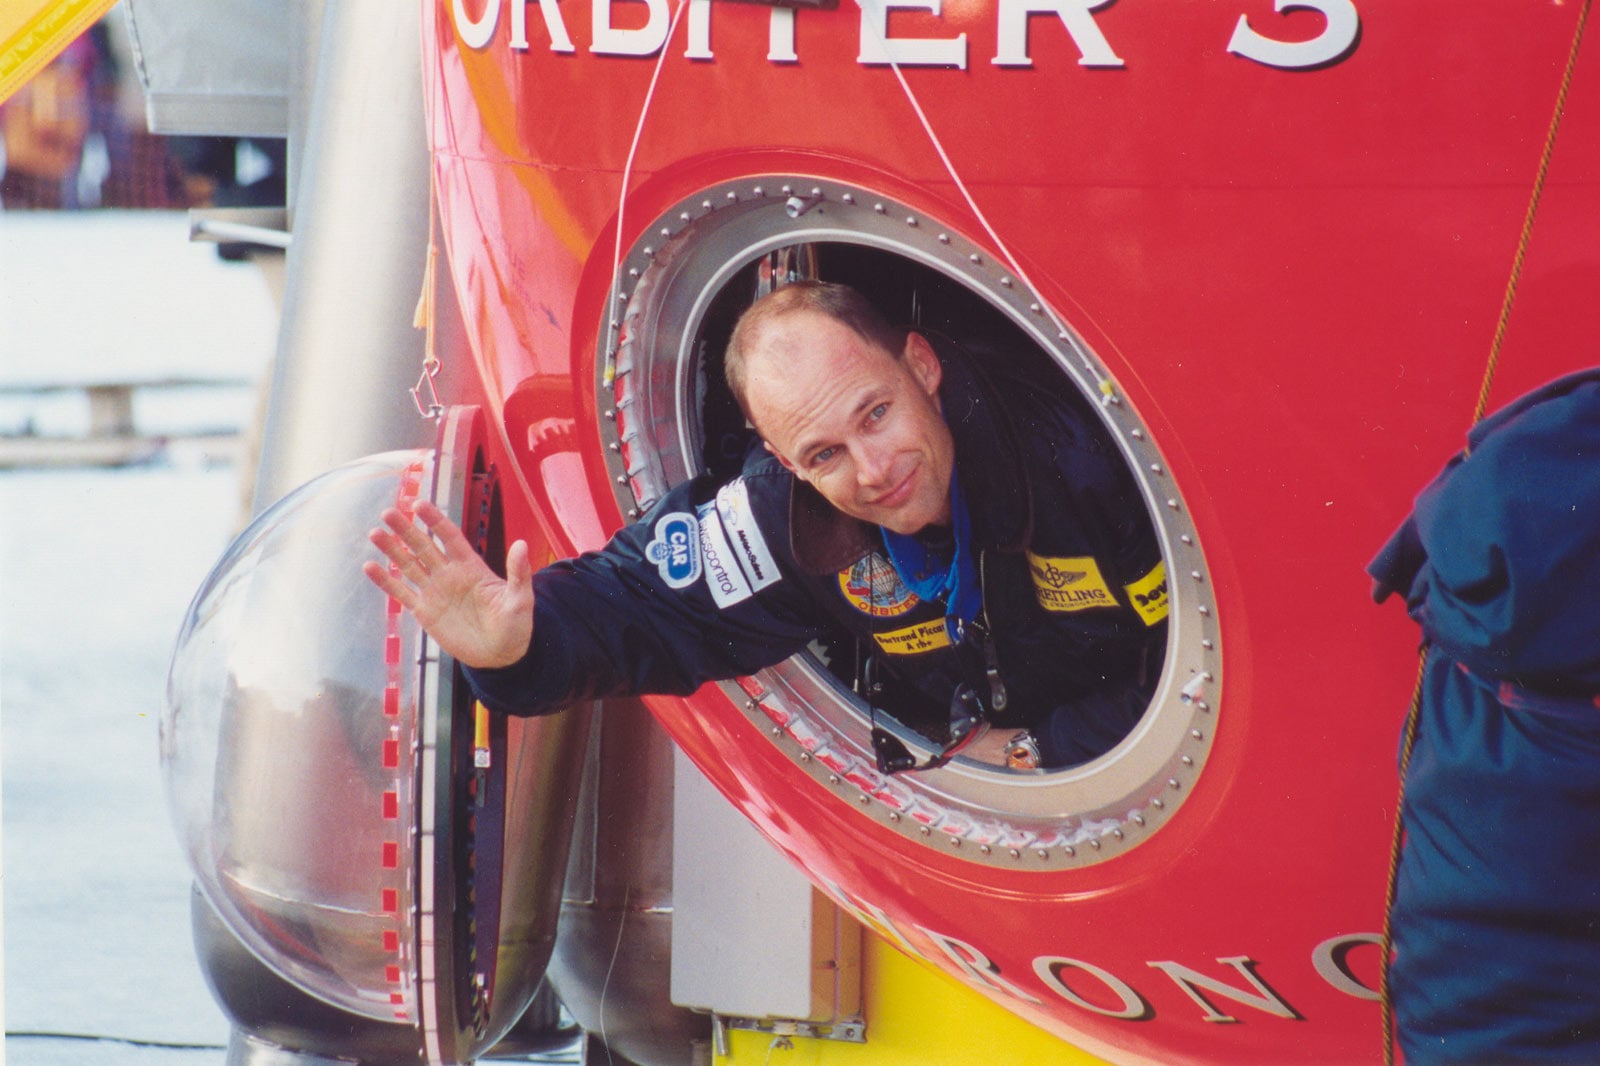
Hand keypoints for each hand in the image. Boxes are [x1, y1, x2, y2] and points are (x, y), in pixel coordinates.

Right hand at [363, 499, 533, 669]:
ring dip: (392, 550)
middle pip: (424, 546)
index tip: (419, 505)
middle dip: (406, 530)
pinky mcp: (425, 611)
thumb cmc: (515, 624)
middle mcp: (449, 574)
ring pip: (409, 565)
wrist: (501, 654)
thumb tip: (522, 545)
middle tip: (388, 512)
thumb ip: (518, 572)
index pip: (449, 537)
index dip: (435, 520)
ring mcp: (435, 591)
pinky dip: (386, 580)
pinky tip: (369, 566)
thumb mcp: (520, 598)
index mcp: (471, 566)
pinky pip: (402, 593)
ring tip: (374, 533)